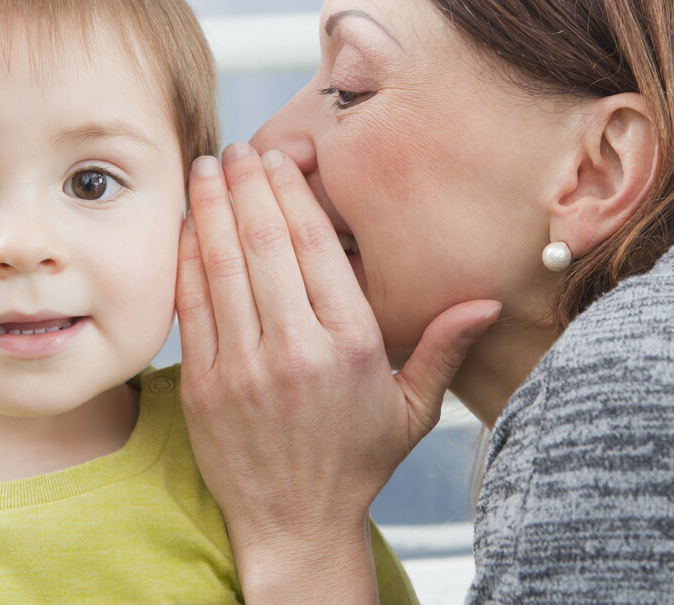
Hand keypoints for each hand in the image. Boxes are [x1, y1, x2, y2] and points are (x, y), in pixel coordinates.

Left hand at [176, 142, 499, 601]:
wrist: (294, 525)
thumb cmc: (356, 463)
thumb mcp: (412, 409)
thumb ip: (443, 347)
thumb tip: (486, 301)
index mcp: (350, 346)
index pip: (316, 247)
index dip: (293, 194)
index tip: (280, 159)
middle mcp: (295, 349)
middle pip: (265, 243)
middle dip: (248, 185)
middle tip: (239, 148)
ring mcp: (242, 366)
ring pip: (222, 266)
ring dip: (211, 208)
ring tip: (209, 168)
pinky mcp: (204, 385)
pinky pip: (191, 306)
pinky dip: (186, 259)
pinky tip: (187, 226)